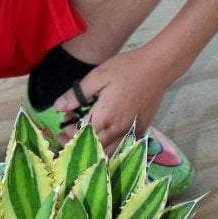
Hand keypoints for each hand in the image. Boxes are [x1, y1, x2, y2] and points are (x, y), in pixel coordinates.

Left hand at [53, 47, 171, 152]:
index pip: (81, 135)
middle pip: (95, 148)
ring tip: (86, 140)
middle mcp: (118, 129)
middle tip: (69, 136)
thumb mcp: (98, 76)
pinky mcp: (142, 128)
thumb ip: (77, 94)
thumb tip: (58, 107)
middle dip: (80, 144)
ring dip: (96, 149)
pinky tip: (107, 138)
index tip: (63, 128)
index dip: (69, 134)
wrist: (159, 67)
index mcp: (104, 117)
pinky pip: (125, 146)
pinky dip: (113, 147)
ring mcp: (132, 131)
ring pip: (110, 151)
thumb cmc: (127, 68)